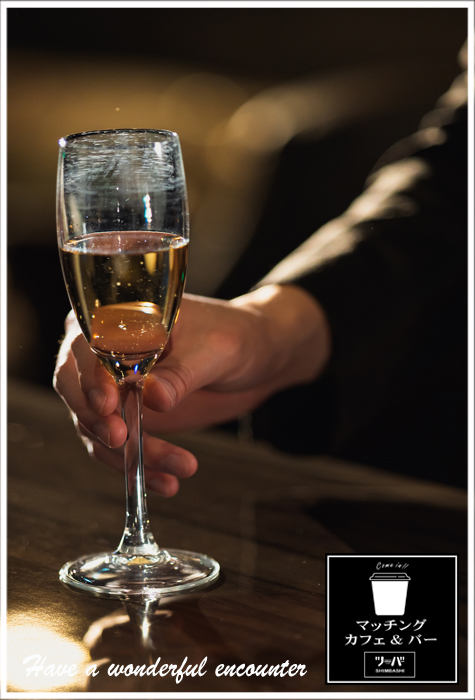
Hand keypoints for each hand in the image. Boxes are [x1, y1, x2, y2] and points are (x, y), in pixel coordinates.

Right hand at [54, 284, 330, 495]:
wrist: (255, 357)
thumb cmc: (233, 336)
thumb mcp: (213, 350)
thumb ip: (181, 373)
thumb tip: (154, 397)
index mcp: (120, 317)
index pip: (86, 345)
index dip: (91, 377)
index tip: (108, 405)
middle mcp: (105, 351)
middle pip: (77, 389)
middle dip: (96, 420)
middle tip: (122, 441)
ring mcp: (114, 387)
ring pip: (97, 427)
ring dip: (129, 455)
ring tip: (175, 469)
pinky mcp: (128, 418)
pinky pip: (119, 449)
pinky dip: (138, 469)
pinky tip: (166, 481)